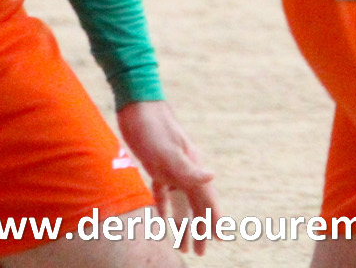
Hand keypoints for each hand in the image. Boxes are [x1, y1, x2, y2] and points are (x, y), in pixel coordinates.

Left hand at [117, 101, 217, 251]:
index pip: (206, 199)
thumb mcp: (167, 150)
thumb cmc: (152, 126)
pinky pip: (163, 193)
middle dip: (199, 229)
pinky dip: (164, 208)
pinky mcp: (155, 165)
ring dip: (183, 223)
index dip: (213, 220)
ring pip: (180, 203)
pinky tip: (162, 221)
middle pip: (195, 205)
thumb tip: (212, 178)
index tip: (218, 238)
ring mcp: (171, 168)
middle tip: (199, 253)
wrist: (137, 102)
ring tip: (183, 246)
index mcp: (192, 167)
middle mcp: (185, 169)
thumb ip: (188, 167)